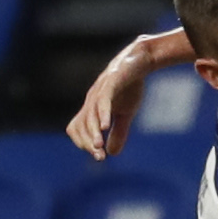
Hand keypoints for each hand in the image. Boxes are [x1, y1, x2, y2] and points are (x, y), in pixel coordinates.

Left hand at [65, 42, 152, 159]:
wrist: (140, 61)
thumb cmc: (130, 86)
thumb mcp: (126, 113)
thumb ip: (118, 132)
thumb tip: (112, 153)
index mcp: (92, 108)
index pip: (78, 130)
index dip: (85, 144)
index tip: (100, 157)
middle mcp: (91, 100)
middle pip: (80, 125)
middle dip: (88, 143)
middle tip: (100, 157)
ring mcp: (99, 91)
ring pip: (89, 115)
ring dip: (92, 132)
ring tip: (98, 147)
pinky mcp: (110, 83)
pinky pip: (103, 100)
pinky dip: (102, 114)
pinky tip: (105, 126)